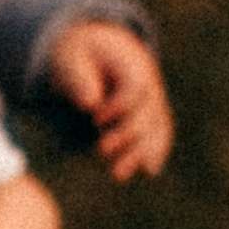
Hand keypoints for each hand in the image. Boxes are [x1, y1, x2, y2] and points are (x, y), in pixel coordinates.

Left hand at [42, 20, 173, 179]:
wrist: (95, 54)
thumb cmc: (79, 57)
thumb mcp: (70, 60)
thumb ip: (78, 79)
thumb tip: (89, 104)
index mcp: (132, 64)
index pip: (135, 88)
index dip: (119, 106)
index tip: (95, 117)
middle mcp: (149, 84)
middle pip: (147, 113)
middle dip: (126, 134)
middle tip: (102, 150)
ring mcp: (152, 102)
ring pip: (155, 129)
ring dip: (140, 152)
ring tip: (119, 174)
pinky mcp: (148, 118)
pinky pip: (158, 134)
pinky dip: (154, 151)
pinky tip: (149, 169)